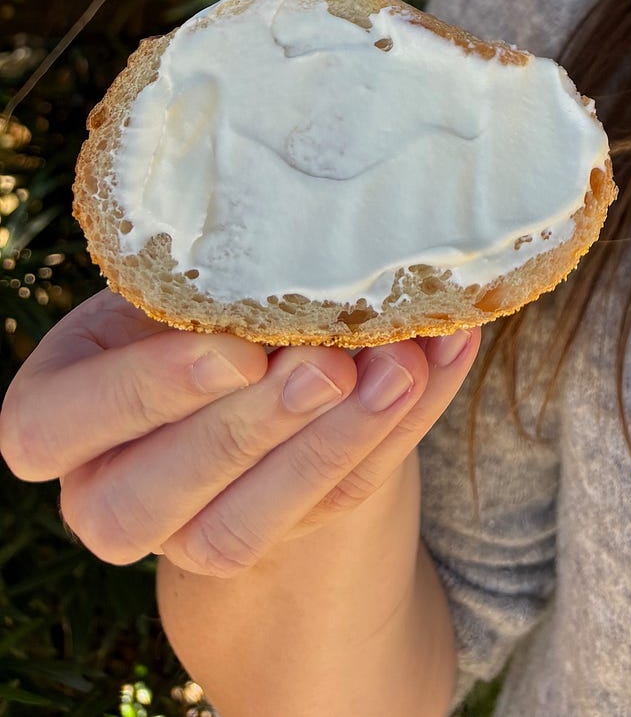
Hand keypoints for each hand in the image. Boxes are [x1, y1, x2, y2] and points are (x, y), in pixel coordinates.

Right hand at [0, 287, 480, 577]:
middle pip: (142, 501)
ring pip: (235, 532)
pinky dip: (400, 430)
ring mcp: (185, 531)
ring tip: (402, 369)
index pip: (48, 428)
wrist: (262, 352)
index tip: (236, 347)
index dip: (141, 394)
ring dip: (329, 447)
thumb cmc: (206, 285)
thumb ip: (222, 267)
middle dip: (247, 431)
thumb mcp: (192, 269)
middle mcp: (105, 487)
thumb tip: (315, 229)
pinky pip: (334, 503)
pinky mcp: (277, 539)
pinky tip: (443, 360)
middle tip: (330, 365)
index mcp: (57, 410)